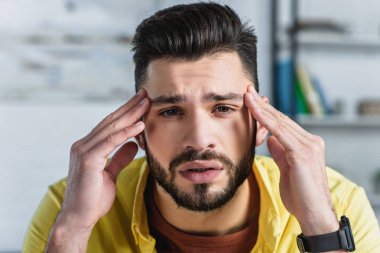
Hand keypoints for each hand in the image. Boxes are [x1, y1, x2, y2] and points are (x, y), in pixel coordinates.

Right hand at [55, 89, 149, 232]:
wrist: (79, 218)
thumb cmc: (93, 198)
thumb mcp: (110, 174)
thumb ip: (119, 158)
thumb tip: (132, 144)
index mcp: (88, 147)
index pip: (110, 125)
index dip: (126, 113)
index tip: (141, 103)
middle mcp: (83, 145)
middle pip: (111, 121)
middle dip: (130, 107)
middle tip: (145, 94)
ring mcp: (83, 151)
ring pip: (111, 128)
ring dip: (131, 115)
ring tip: (146, 104)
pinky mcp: (88, 160)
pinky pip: (110, 142)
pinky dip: (126, 132)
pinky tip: (140, 125)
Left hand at [244, 86, 338, 235]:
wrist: (313, 214)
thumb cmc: (300, 195)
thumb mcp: (287, 169)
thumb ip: (280, 152)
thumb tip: (270, 139)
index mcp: (306, 144)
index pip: (283, 123)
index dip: (266, 112)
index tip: (252, 101)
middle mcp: (310, 141)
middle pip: (281, 118)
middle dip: (262, 104)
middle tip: (247, 90)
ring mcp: (308, 145)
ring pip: (280, 122)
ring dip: (261, 108)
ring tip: (247, 96)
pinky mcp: (303, 152)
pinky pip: (279, 131)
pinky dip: (265, 120)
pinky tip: (254, 111)